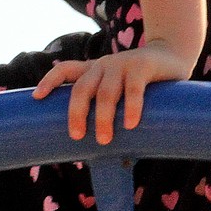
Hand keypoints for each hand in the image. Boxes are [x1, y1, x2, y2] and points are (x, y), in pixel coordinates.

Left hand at [32, 40, 196, 143]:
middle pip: (82, 88)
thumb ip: (112, 109)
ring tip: (104, 139)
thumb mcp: (121, 88)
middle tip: (76, 136)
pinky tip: (130, 123)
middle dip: (76, 113)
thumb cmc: (144, 82)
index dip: (49, 81)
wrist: (173, 55)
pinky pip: (134, 88)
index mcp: (94, 70)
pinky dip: (131, 106)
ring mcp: (123, 64)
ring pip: (106, 91)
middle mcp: (104, 65)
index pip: (66, 70)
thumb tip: (108, 155)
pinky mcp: (143, 65)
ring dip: (103, 116)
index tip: (37, 97)